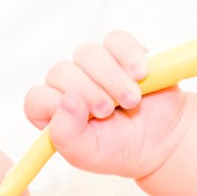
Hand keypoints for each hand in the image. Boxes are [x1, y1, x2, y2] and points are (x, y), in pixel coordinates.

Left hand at [24, 30, 188, 178]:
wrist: (160, 141)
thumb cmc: (118, 150)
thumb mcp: (88, 154)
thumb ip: (66, 136)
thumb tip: (66, 101)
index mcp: (52, 112)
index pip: (36, 98)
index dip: (56, 104)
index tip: (84, 117)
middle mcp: (68, 85)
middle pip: (60, 72)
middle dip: (88, 93)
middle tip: (109, 112)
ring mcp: (92, 66)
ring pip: (87, 53)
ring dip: (111, 78)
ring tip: (131, 100)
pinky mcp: (119, 52)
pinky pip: (116, 40)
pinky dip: (129, 56)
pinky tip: (141, 75)